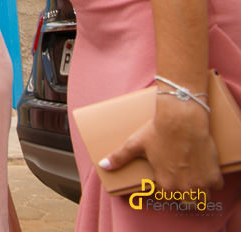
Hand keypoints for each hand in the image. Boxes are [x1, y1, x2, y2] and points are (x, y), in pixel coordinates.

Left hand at [101, 99, 221, 191]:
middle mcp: (183, 188)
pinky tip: (203, 168)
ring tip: (191, 176)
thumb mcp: (135, 144)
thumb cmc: (158, 131)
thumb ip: (120, 158)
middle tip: (179, 175)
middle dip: (182, 190)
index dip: (165, 187)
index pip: (165, 197)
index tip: (166, 179)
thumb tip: (102, 166)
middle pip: (184, 199)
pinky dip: (212, 179)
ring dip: (197, 189)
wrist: (182, 119)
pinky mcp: (214, 175)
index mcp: (165, 184)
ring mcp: (200, 183)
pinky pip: (215, 186)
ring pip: (201, 197)